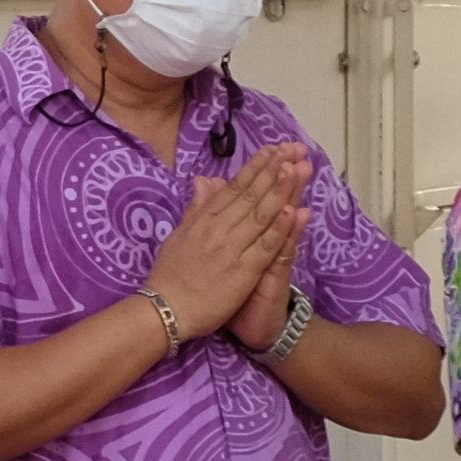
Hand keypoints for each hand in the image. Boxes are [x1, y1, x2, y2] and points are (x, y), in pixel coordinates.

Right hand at [146, 146, 307, 341]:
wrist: (165, 310)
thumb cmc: (170, 275)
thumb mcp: (179, 235)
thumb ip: (196, 208)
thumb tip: (205, 181)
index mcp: (203, 220)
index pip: (233, 188)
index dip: (254, 167)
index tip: (272, 150)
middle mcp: (217, 229)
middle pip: (250, 195)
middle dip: (272, 170)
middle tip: (292, 149)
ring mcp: (231, 249)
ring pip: (260, 215)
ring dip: (279, 191)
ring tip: (295, 168)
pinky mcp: (243, 270)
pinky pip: (265, 245)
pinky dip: (280, 227)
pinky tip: (294, 210)